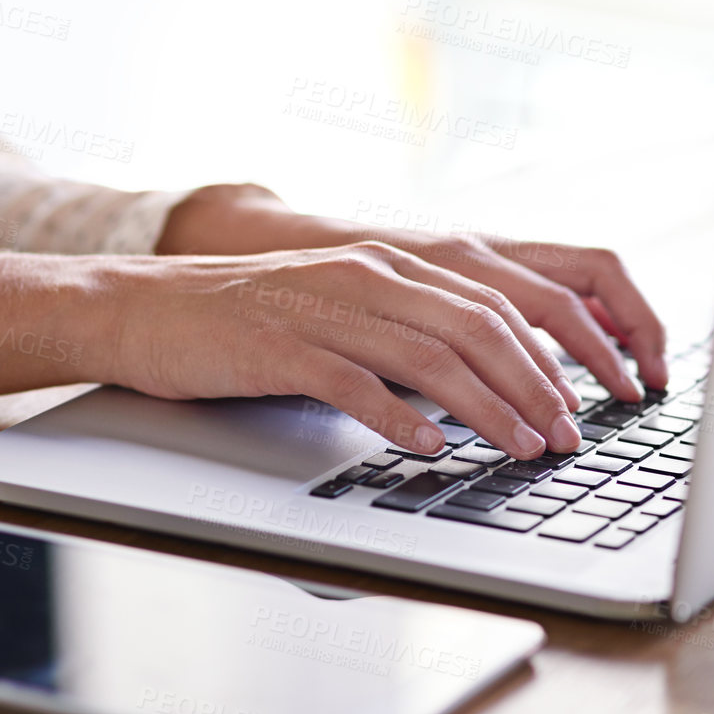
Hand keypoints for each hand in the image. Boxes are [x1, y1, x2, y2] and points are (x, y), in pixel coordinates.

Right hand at [89, 243, 587, 458]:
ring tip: (521, 448)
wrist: (144, 308)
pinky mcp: (279, 345)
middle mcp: (365, 276)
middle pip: (476, 328)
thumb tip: (468, 385)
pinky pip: (353, 381)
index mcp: (386, 265)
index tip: (569, 409)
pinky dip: (398, 415)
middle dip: (531, 387)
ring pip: (429, 355)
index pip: (490, 307)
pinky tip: (429, 447)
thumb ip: (398, 332)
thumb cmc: (241, 320)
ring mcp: (322, 308)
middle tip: (562, 439)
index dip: (541, 358)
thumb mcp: (334, 311)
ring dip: (486, 408)